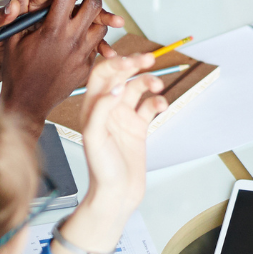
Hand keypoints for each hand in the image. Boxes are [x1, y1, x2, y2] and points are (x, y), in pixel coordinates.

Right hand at [0, 0, 126, 133]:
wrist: (27, 103)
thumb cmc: (15, 69)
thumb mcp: (11, 38)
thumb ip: (17, 10)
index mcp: (52, 30)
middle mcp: (72, 40)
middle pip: (92, 4)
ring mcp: (83, 55)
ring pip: (100, 25)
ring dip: (97, 11)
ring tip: (91, 2)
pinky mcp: (88, 67)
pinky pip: (98, 45)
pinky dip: (95, 34)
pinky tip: (91, 29)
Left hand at [80, 55, 167, 215]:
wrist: (116, 195)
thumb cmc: (101, 170)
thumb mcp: (95, 138)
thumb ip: (102, 109)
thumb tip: (116, 88)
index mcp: (91, 108)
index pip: (101, 75)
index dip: (116, 64)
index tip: (132, 62)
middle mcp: (107, 109)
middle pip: (120, 76)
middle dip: (134, 64)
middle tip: (149, 59)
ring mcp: (123, 117)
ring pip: (137, 88)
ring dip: (148, 81)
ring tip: (157, 86)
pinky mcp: (138, 128)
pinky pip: (149, 106)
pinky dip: (157, 102)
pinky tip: (161, 106)